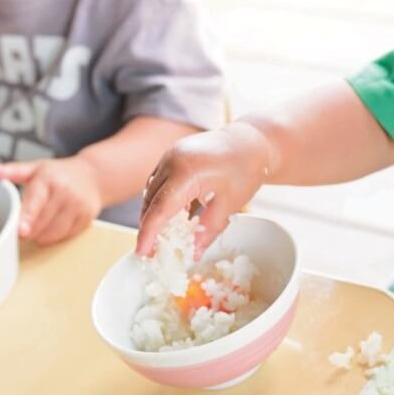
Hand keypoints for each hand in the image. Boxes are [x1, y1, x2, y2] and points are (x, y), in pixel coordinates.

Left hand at [0, 157, 102, 243]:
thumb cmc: (58, 173)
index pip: (36, 202)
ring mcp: (78, 206)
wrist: (93, 175)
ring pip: (54, 233)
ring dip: (41, 236)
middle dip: (28, 230)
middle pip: (42, 223)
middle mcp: (65, 192)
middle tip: (23, 225)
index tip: (21, 231)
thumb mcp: (35, 168)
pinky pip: (65, 236)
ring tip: (38, 225)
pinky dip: (55, 236)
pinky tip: (53, 225)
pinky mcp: (87, 218)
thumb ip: (12, 171)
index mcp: (48, 179)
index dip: (28, 218)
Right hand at [135, 123, 272, 258]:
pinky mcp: (173, 154)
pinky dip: (161, 199)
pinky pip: (159, 180)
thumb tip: (193, 253)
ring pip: (151, 190)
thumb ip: (208, 231)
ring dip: (153, 212)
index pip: (160, 209)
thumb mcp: (229, 205)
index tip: (142, 252)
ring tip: (162, 236)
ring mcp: (170, 155)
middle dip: (149, 226)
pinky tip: (171, 215)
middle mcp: (172, 160)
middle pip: (151, 200)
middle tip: (153, 250)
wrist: (252, 141)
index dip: (148, 233)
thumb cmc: (245, 169)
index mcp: (186, 173)